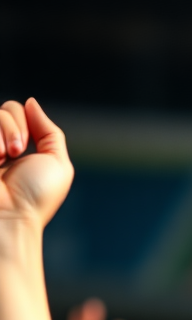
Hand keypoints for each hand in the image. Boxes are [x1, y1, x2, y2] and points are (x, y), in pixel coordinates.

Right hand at [0, 99, 72, 229]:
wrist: (11, 217)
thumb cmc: (37, 196)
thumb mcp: (58, 164)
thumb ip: (50, 132)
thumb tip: (31, 103)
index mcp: (18, 148)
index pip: (16, 110)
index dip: (24, 119)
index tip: (27, 146)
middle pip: (3, 109)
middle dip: (13, 126)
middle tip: (16, 152)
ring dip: (1, 131)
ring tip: (3, 157)